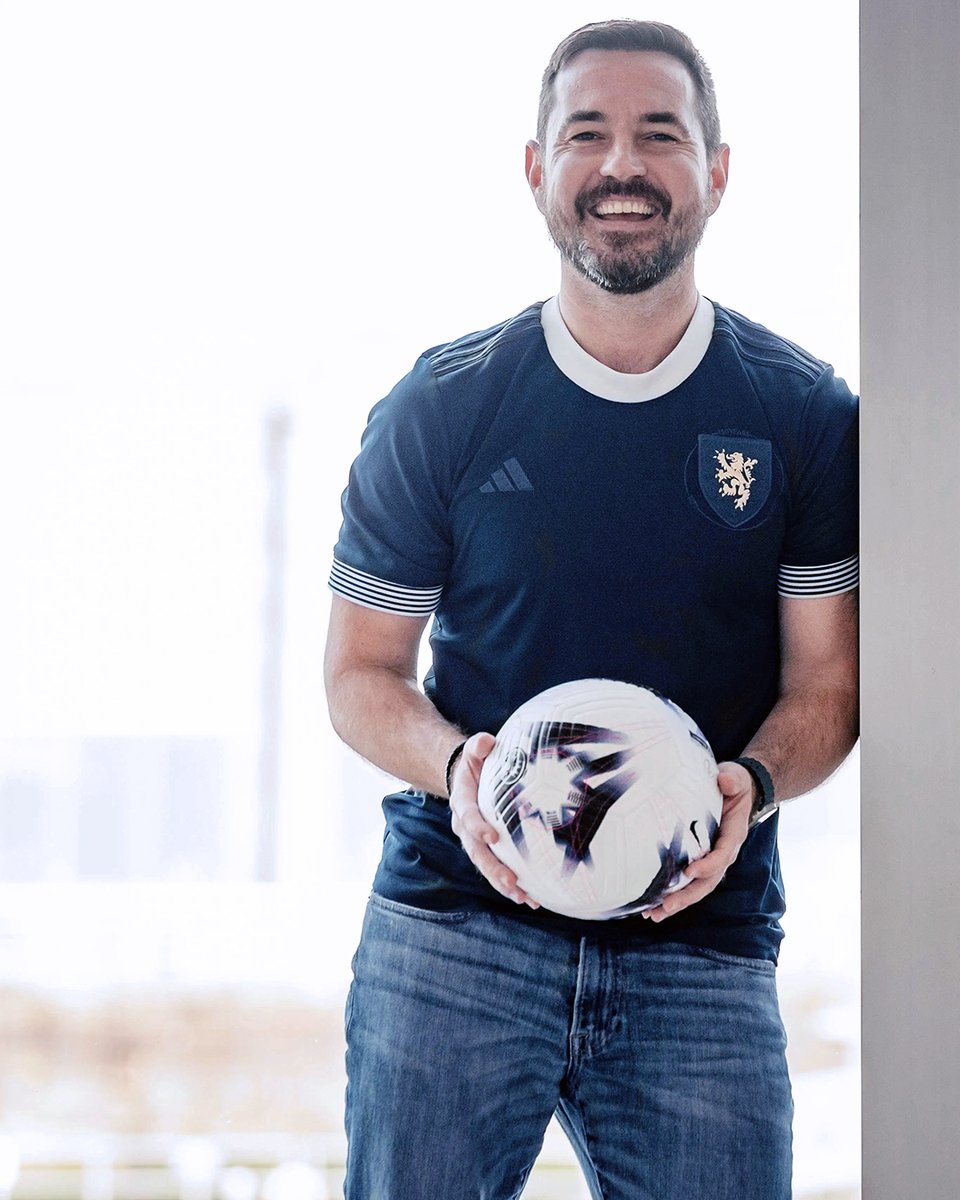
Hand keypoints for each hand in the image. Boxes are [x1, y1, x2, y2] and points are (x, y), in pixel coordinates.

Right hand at [448, 732, 539, 908]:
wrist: (468, 778)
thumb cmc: (478, 763)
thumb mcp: (475, 751)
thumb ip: (478, 745)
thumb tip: (486, 741)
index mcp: (463, 802)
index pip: (468, 816)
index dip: (478, 827)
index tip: (493, 836)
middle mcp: (466, 826)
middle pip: (477, 851)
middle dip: (493, 868)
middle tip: (511, 880)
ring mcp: (476, 841)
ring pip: (487, 866)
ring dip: (504, 884)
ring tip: (523, 898)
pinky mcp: (489, 850)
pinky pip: (499, 870)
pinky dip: (513, 886)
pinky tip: (531, 899)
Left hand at [642, 760, 753, 922]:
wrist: (736, 789)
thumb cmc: (733, 783)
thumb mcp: (735, 778)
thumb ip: (732, 779)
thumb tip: (725, 780)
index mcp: (733, 835)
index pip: (723, 854)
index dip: (708, 865)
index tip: (690, 871)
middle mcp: (724, 853)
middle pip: (708, 881)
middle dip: (688, 896)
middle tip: (666, 906)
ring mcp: (711, 860)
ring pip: (696, 888)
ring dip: (676, 902)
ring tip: (653, 914)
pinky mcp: (699, 861)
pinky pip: (687, 882)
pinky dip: (671, 895)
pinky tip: (651, 906)